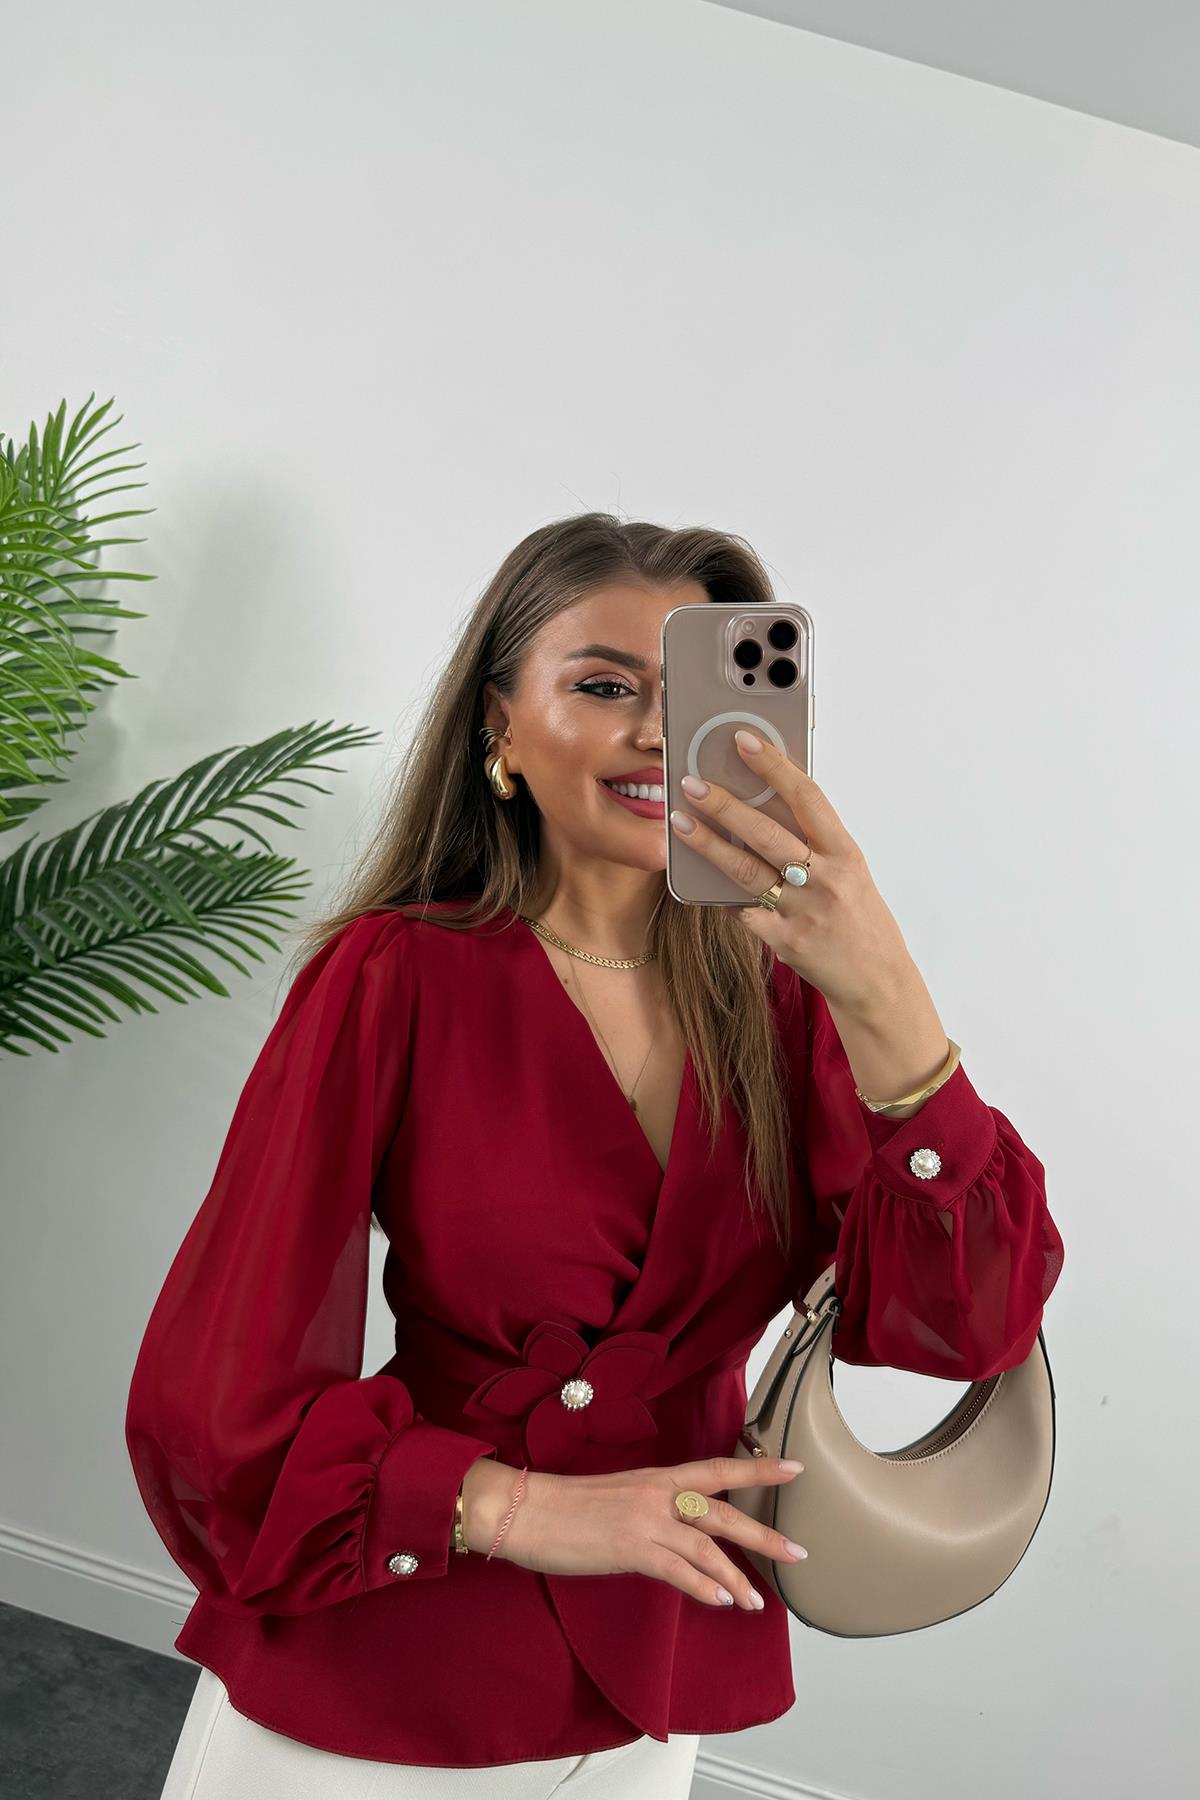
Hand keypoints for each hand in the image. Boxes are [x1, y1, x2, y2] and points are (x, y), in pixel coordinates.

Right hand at [469, 1454, 806, 1611]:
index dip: (757, 1467)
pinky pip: (677, 1570)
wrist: (525, 1508)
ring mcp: (645, 1520)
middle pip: (722, 1511)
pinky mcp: (630, 1548)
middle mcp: (657, 1493)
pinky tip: (720, 1600)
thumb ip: (650, 1510)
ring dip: (735, 1576)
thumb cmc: (563, 1505)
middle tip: (798, 1552)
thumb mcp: (617, 1496)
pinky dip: (703, 1586)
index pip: (716, 1469)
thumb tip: (673, 1532)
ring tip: (756, 1601)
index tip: (794, 1467)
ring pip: (706, 1546)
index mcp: (655, 1477)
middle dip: (763, 1533)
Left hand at [670, 729, 913, 1016]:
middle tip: (691, 783)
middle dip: (725, 805)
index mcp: (846, 853)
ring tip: (680, 821)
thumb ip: (815, 844)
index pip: (807, 797)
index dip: (774, 766)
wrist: (878, 981)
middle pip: (766, 833)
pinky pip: (743, 913)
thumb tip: (766, 806)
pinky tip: (701, 882)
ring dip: (708, 844)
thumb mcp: (849, 873)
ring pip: (746, 871)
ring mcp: (803, 912)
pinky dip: (722, 896)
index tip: (745, 741)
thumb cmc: (861, 919)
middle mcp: (826, 879)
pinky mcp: (785, 942)